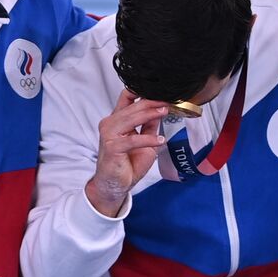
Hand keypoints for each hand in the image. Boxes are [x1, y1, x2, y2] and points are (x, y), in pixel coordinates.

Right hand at [85, 90, 167, 217]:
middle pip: (132, 105)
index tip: (161, 92)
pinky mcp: (112, 147)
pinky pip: (133, 139)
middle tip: (168, 101)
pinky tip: (160, 141)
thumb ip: (149, 126)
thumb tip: (161, 110)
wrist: (115, 185)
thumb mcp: (144, 141)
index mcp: (117, 120)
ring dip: (150, 114)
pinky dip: (148, 139)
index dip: (142, 91)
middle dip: (152, 102)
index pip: (126, 96)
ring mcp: (109, 134)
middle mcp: (111, 123)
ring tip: (165, 112)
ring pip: (131, 118)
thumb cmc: (126, 164)